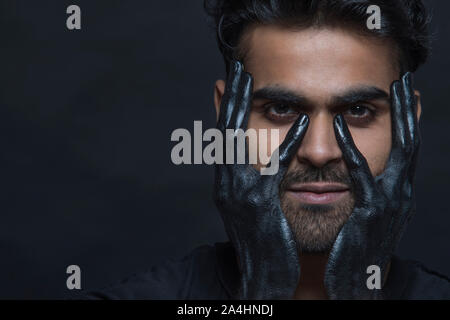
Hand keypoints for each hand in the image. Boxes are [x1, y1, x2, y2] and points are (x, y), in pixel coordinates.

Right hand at [214, 60, 309, 298]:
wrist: (262, 277)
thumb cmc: (261, 238)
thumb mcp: (249, 205)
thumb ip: (249, 177)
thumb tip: (255, 155)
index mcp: (226, 181)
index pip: (224, 135)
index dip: (226, 104)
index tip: (232, 78)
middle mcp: (226, 183)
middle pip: (224, 130)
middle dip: (230, 96)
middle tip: (237, 66)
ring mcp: (238, 194)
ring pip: (237, 141)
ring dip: (243, 107)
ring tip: (251, 77)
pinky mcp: (258, 208)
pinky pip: (273, 169)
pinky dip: (286, 145)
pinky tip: (300, 123)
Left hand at [325, 73, 419, 298]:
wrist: (354, 285)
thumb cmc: (356, 248)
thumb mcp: (367, 215)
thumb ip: (368, 190)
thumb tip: (361, 169)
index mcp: (397, 193)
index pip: (407, 147)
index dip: (408, 118)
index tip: (403, 91)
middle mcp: (400, 194)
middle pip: (411, 141)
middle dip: (409, 109)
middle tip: (405, 77)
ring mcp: (389, 204)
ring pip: (399, 151)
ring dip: (396, 117)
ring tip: (392, 88)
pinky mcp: (370, 214)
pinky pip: (360, 174)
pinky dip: (350, 147)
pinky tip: (338, 125)